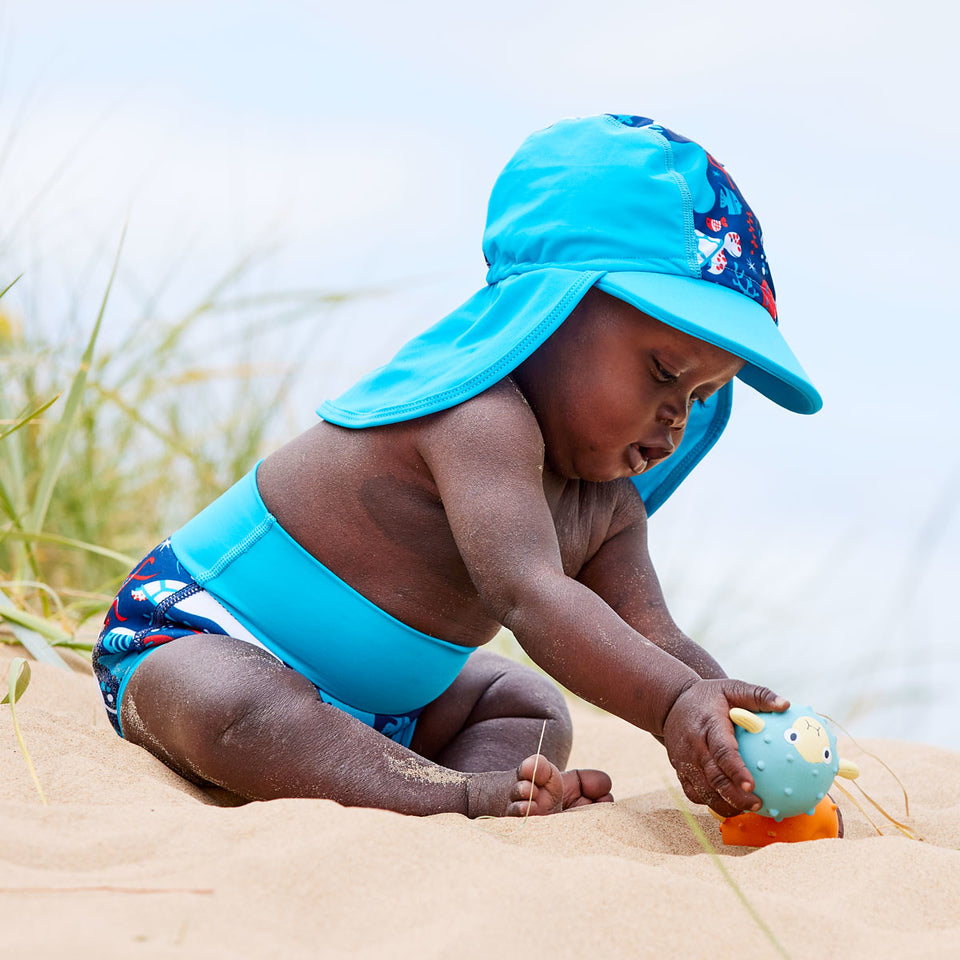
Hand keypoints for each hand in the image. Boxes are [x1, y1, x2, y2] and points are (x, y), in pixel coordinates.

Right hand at [662, 679, 788, 817]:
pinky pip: (693, 793)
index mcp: (708, 725)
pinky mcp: (679, 770)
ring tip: (747, 809)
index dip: (736, 771)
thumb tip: (786, 705)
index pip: (722, 751)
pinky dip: (710, 803)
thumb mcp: (731, 688)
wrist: (671, 702)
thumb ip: (758, 695)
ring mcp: (684, 760)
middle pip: (713, 777)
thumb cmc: (709, 696)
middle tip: (758, 805)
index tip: (753, 785)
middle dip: (735, 796)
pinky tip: (730, 806)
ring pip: (702, 790)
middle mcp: (694, 745)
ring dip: (724, 804)